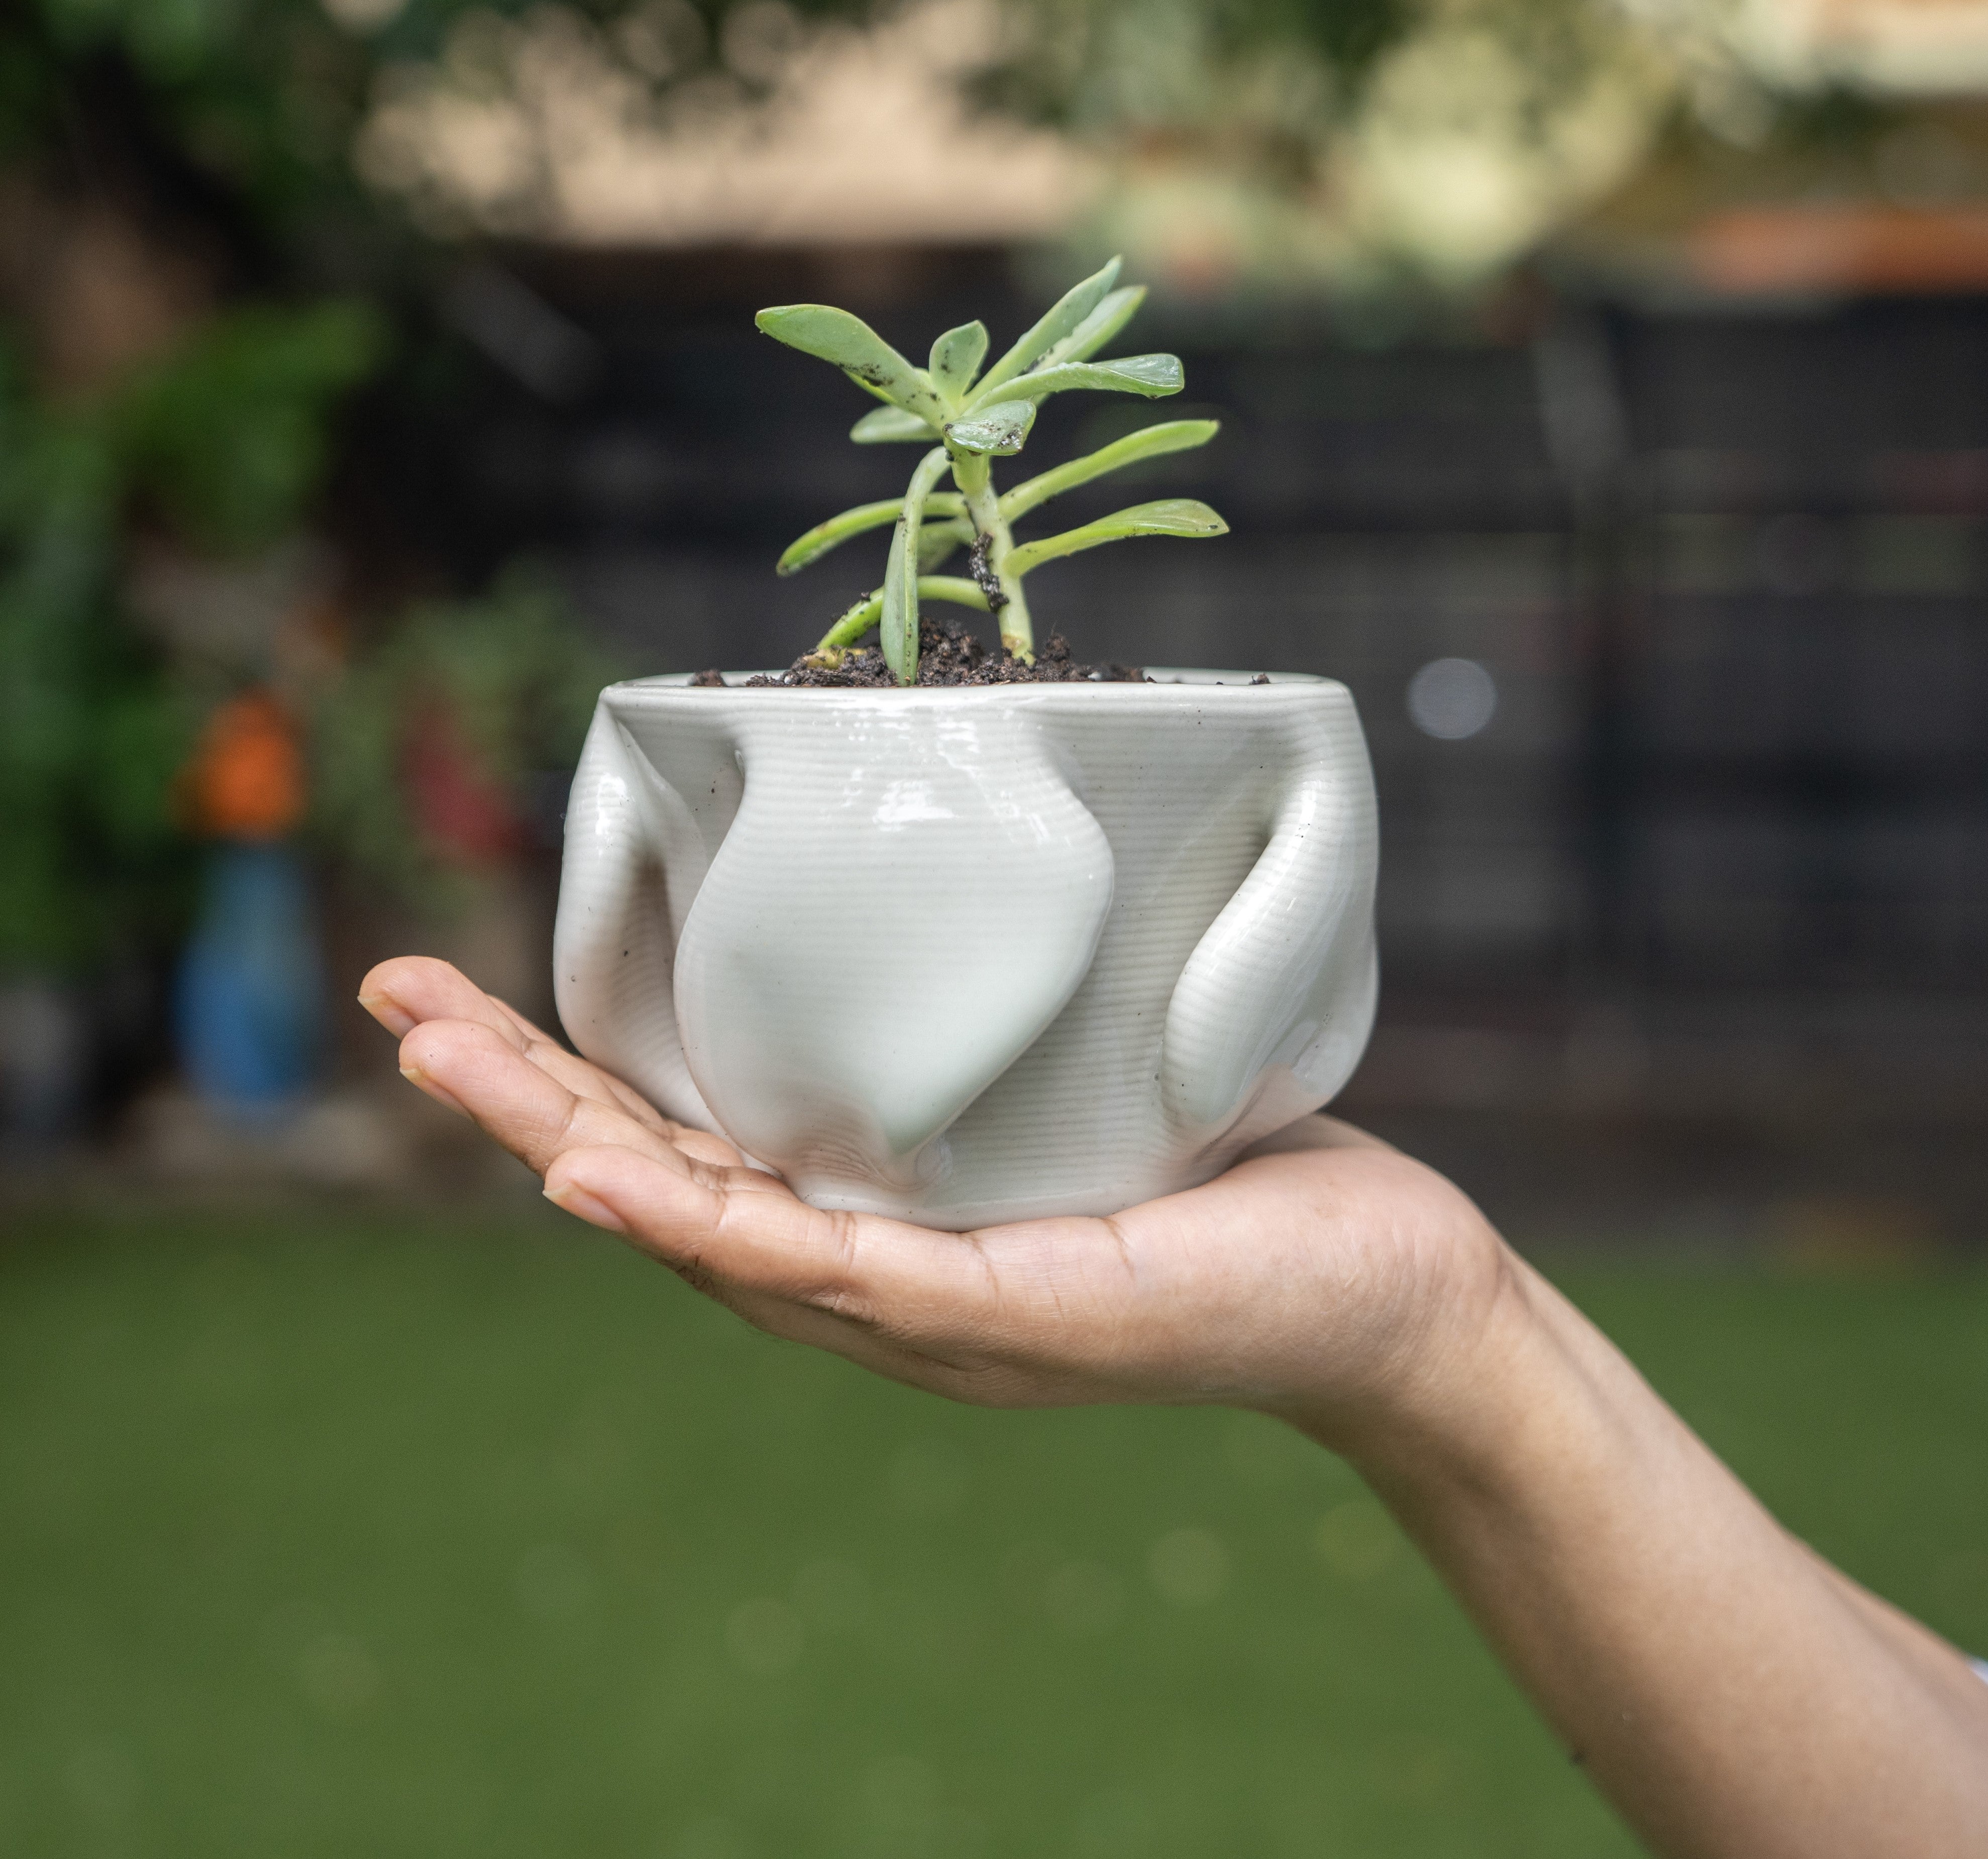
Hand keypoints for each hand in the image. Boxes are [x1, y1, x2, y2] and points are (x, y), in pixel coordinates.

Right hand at [358, 957, 1515, 1444]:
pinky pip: (828, 1272)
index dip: (565, 1077)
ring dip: (569, 1147)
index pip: (693, 1152)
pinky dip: (705, 1224)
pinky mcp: (1002, 1320)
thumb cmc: (1237, 1180)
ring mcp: (929, 1319)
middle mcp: (878, 1289)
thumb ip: (981, 1051)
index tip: (465, 994)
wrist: (1388, 1291)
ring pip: (709, 1233)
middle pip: (662, 1192)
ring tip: (451, 1065)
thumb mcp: (1075, 1098)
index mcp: (881, 1229)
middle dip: (520, 1099)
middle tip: (398, 1001)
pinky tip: (602, 1174)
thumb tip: (931, 915)